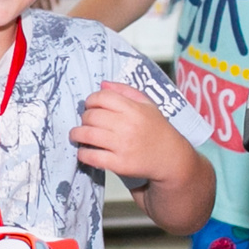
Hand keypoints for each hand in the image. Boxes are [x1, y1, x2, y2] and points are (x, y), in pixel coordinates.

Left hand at [71, 81, 191, 183]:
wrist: (171, 158)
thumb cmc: (157, 130)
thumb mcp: (147, 104)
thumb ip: (125, 91)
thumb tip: (102, 84)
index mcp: (133, 109)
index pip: (102, 97)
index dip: (91, 100)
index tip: (90, 106)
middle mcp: (127, 126)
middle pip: (91, 116)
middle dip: (84, 118)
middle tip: (85, 121)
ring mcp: (122, 146)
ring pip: (87, 135)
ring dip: (77, 134)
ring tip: (77, 135)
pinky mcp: (119, 164)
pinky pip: (92, 156)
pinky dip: (82, 153)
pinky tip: (84, 151)